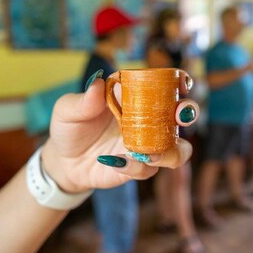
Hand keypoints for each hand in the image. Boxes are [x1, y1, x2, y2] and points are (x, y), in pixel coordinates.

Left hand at [42, 77, 195, 193]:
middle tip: (179, 115)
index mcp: (134, 98)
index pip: (164, 85)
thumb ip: (82, 101)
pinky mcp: (141, 167)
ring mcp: (147, 145)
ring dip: (172, 151)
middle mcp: (148, 120)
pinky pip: (150, 169)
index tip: (182, 84)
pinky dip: (138, 167)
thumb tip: (98, 85)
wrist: (65, 162)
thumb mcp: (67, 110)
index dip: (179, 83)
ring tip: (151, 154)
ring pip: (179, 149)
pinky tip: (117, 163)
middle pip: (181, 114)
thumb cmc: (70, 129)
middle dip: (188, 113)